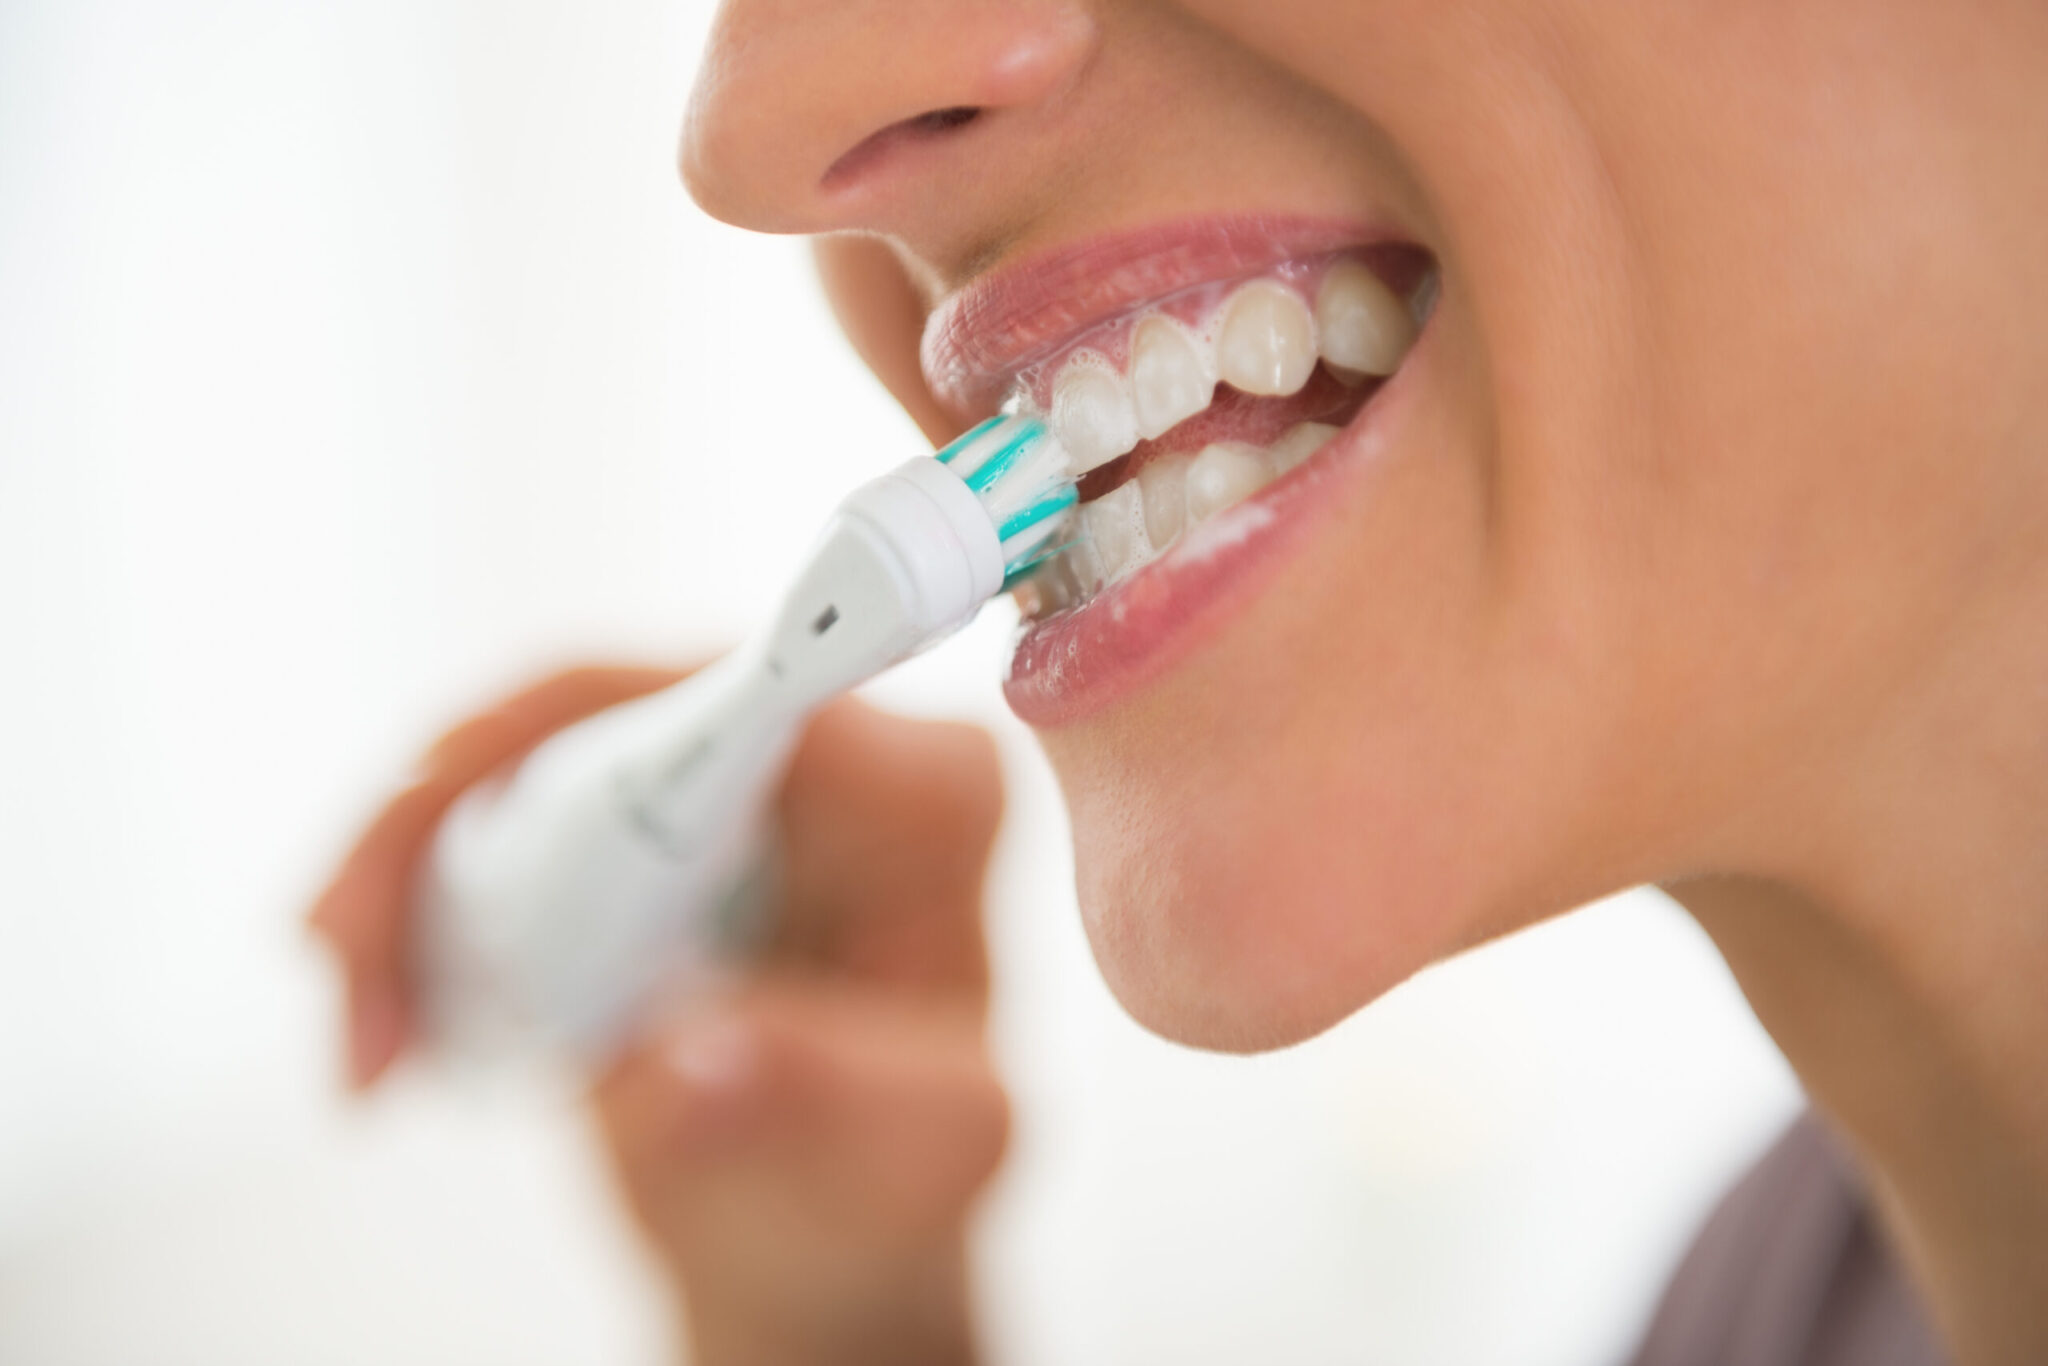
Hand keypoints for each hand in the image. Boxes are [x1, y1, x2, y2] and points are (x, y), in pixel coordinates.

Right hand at [310, 666, 1008, 1365]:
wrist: (824, 1238)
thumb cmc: (897, 1188)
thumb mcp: (916, 1157)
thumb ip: (825, 1097)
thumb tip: (683, 1058)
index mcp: (926, 797)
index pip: (746, 690)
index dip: (578, 712)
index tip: (438, 772)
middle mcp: (829, 755)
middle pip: (591, 710)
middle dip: (435, 825)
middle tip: (347, 967)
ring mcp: (721, 782)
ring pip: (508, 766)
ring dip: (399, 890)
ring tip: (368, 1046)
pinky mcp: (635, 827)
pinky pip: (488, 826)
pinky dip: (411, 917)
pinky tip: (384, 1028)